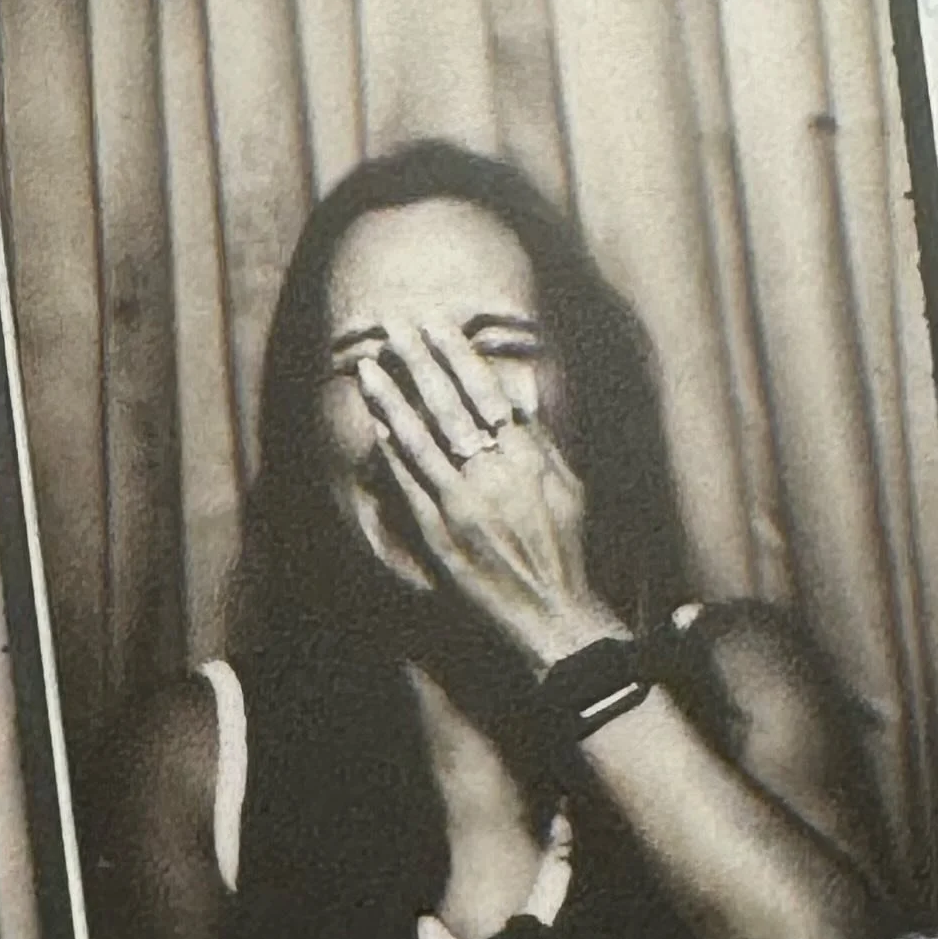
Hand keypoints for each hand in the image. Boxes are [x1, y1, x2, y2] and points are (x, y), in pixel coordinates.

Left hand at [356, 327, 629, 670]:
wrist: (555, 614)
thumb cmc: (565, 549)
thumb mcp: (567, 486)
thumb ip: (540, 436)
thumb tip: (522, 389)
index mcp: (529, 460)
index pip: (486, 392)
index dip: (457, 355)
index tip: (436, 324)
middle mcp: (496, 476)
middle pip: (450, 407)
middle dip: (419, 362)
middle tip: (394, 325)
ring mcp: (465, 506)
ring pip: (422, 441)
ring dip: (393, 400)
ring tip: (370, 366)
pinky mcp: (442, 537)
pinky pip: (411, 486)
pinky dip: (393, 453)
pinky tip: (377, 425)